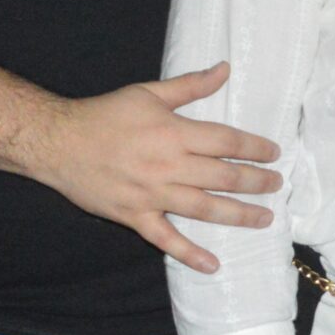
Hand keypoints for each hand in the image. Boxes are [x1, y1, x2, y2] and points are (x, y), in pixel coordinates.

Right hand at [22, 62, 281, 270]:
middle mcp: (168, 166)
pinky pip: (165, 240)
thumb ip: (190, 85)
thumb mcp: (148, 93)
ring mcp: (152, 195)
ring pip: (204, 209)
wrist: (57, 142)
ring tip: (265, 219)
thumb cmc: (104, 115)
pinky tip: (213, 265)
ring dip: (238, 216)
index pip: (227, 142)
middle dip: (256, 182)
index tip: (275, 153)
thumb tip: (225, 69)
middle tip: (277, 185)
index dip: (255, 148)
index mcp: (174, 133)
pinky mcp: (134, 216)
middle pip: (223, 177)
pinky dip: (189, 254)